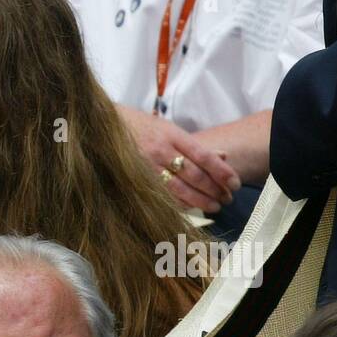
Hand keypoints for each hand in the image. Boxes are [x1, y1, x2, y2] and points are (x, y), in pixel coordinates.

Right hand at [116, 104, 240, 212]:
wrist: (101, 127)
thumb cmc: (140, 127)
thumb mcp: (168, 129)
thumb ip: (193, 145)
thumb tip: (222, 156)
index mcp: (171, 135)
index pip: (204, 156)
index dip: (221, 172)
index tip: (235, 183)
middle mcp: (160, 151)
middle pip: (194, 175)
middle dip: (214, 189)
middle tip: (228, 199)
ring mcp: (146, 167)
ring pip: (179, 189)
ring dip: (200, 200)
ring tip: (215, 206)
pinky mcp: (135, 180)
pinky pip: (161, 195)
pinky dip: (179, 204)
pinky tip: (191, 209)